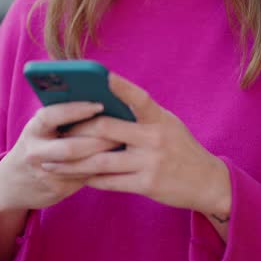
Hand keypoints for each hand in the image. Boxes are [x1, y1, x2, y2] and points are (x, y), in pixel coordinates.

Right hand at [0, 101, 122, 212]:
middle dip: (98, 140)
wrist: (15, 183)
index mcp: (33, 130)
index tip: (99, 105)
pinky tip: (119, 161)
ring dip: (105, 155)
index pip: (50, 116)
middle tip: (122, 131)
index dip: (75, 110)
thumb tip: (100, 101)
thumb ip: (62, 118)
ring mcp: (46, 173)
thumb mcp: (42, 129)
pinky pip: (86, 178)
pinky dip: (104, 168)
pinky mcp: (58, 189)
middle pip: (70, 147)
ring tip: (125, 144)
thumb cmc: (39, 145)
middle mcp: (35, 152)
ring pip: (81, 166)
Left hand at [41, 73, 231, 221]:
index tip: (101, 75)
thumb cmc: (181, 148)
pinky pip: (110, 182)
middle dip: (78, 130)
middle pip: (107, 128)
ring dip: (73, 162)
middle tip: (57, 132)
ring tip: (53, 161)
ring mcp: (151, 162)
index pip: (139, 97)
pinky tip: (76, 177)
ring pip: (101, 160)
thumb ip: (141, 116)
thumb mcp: (168, 125)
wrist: (207, 182)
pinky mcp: (147, 185)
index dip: (120, 86)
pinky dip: (90, 179)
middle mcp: (156, 138)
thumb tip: (104, 107)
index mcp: (160, 118)